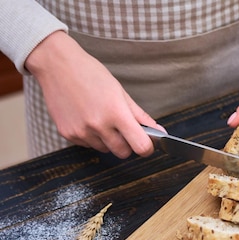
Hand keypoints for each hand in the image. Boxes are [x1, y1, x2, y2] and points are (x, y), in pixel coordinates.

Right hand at [25, 31, 160, 157]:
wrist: (57, 65)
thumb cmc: (90, 74)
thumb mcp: (120, 92)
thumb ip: (140, 115)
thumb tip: (159, 131)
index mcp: (116, 113)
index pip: (140, 146)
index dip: (147, 148)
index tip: (147, 144)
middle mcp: (98, 125)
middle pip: (123, 152)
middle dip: (127, 144)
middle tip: (123, 128)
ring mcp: (81, 131)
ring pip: (105, 149)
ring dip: (108, 140)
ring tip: (100, 117)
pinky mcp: (67, 134)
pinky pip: (88, 145)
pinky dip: (91, 137)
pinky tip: (86, 118)